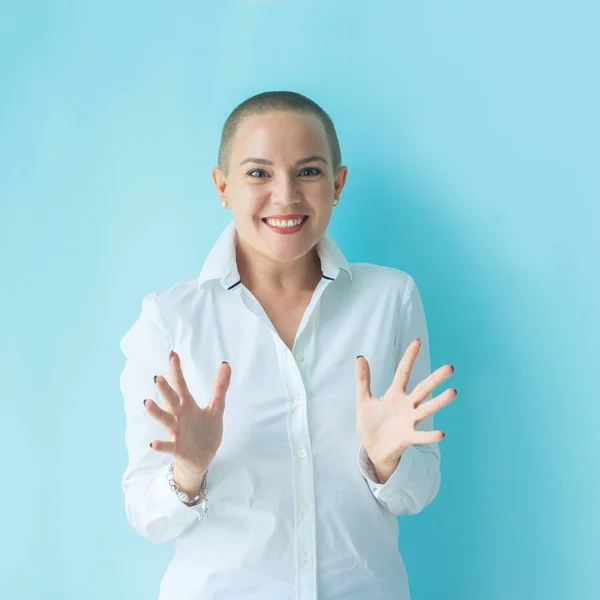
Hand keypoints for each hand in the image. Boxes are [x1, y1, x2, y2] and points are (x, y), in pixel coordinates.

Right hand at [144, 351, 231, 474]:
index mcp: (187, 405)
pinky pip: (168, 446)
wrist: (203, 459)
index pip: (180, 385)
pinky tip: (153, 444)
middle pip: (171, 400)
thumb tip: (225, 363)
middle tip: (158, 377)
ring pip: (165, 420)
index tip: (173, 354)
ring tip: (147, 403)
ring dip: (156, 413)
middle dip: (165, 390)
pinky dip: (161, 445)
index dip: (177, 371)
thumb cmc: (205, 431)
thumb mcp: (216, 408)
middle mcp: (179, 416)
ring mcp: (177, 432)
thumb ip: (220, 387)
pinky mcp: (178, 448)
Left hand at [355, 339, 456, 467]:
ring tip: (453, 392)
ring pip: (426, 409)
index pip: (403, 372)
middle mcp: (406, 406)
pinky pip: (420, 436)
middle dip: (435, 379)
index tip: (417, 341)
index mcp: (395, 395)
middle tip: (449, 368)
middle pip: (422, 389)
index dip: (409, 357)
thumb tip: (360, 357)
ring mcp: (409, 421)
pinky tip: (441, 433)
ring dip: (439, 402)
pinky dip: (430, 435)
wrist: (372, 449)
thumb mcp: (364, 400)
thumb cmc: (371, 424)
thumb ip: (363, 380)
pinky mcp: (408, 438)